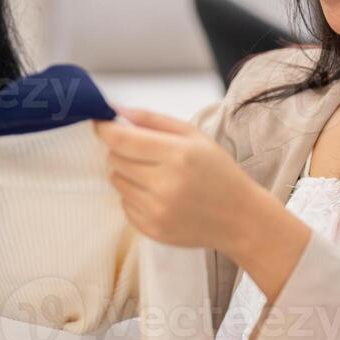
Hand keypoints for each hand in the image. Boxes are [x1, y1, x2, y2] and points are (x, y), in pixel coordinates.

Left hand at [94, 107, 265, 251]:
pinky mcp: (152, 230)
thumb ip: (153, 120)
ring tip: (155, 175)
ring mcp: (157, 211)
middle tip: (144, 152)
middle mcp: (165, 185)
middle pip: (115, 160)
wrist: (240, 218)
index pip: (121, 140)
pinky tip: (159, 196)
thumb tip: (116, 110)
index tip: (99, 123)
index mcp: (177, 155)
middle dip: (122, 151)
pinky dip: (134, 197)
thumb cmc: (218, 172)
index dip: (104, 129)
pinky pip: (124, 205)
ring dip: (127, 174)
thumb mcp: (194, 136)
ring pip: (116, 182)